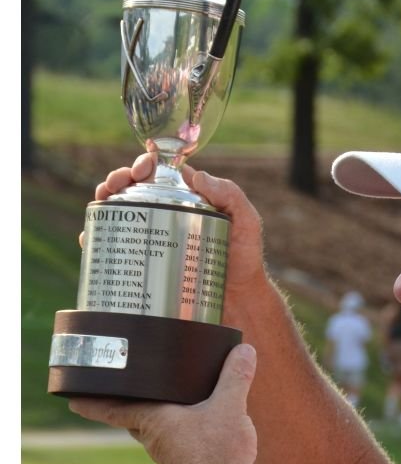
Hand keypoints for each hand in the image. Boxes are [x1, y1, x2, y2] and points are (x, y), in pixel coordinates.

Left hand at [69, 344, 258, 463]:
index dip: (90, 402)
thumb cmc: (217, 452)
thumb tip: (244, 350)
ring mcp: (166, 455)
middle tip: (119, 390)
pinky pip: (172, 443)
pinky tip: (193, 427)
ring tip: (162, 403)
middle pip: (129, 419)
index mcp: (152, 420)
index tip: (70, 398)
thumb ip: (236, 377)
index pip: (110, 409)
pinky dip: (175, 432)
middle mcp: (152, 438)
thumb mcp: (230, 407)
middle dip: (123, 405)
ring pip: (151, 431)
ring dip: (152, 419)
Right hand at [89, 154, 270, 320]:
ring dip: (101, 202)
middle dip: (116, 179)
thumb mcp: (246, 221)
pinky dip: (97, 238)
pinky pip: (113, 246)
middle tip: (115, 184)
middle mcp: (165, 214)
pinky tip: (91, 236)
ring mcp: (151, 237)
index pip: (159, 173)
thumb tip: (194, 174)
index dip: (144, 164)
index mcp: (187, 199)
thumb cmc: (243, 257)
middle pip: (131, 189)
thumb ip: (230, 195)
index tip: (141, 169)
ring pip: (117, 212)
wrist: (236, 299)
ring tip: (101, 203)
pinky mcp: (142, 261)